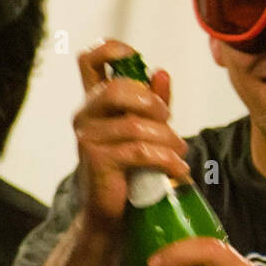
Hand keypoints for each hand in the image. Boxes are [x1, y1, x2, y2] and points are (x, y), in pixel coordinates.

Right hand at [73, 40, 191, 231]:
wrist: (110, 215)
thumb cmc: (128, 170)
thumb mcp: (144, 131)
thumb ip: (152, 102)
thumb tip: (161, 72)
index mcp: (94, 103)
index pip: (88, 60)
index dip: (110, 49)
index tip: (135, 55)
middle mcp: (84, 116)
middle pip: (116, 88)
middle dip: (152, 103)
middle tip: (169, 121)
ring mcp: (87, 138)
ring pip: (136, 125)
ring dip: (167, 139)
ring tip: (180, 153)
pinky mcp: (97, 160)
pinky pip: (140, 151)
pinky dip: (167, 160)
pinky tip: (178, 169)